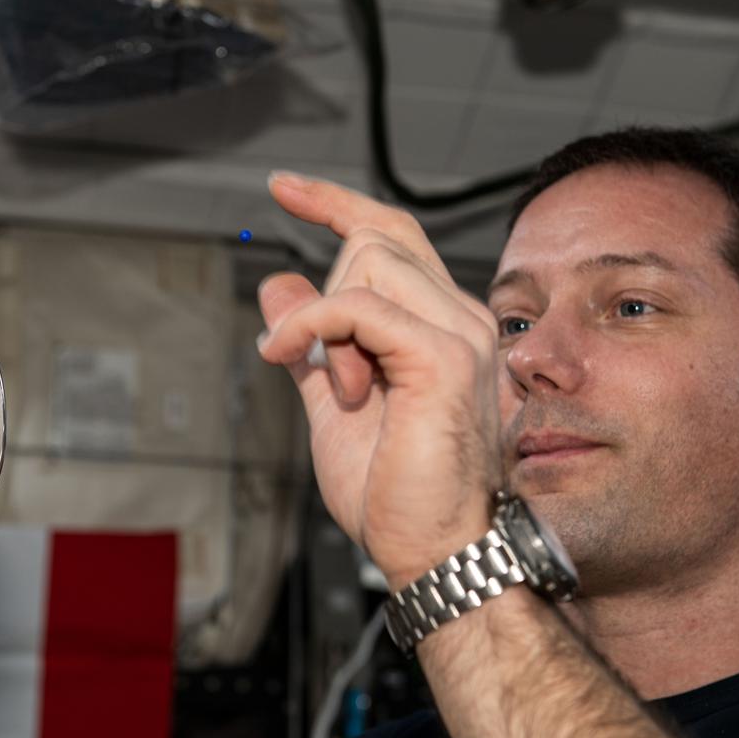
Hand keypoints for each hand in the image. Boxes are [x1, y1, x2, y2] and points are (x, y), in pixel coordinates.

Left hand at [257, 173, 502, 587]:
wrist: (434, 550)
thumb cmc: (396, 492)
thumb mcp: (332, 404)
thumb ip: (309, 344)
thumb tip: (277, 286)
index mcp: (442, 325)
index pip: (392, 235)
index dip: (337, 203)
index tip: (283, 188)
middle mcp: (461, 317)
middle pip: (373, 241)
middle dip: (327, 300)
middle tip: (333, 380)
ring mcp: (459, 332)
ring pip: (367, 263)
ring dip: (326, 326)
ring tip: (346, 393)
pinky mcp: (442, 356)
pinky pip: (355, 304)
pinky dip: (311, 328)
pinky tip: (294, 362)